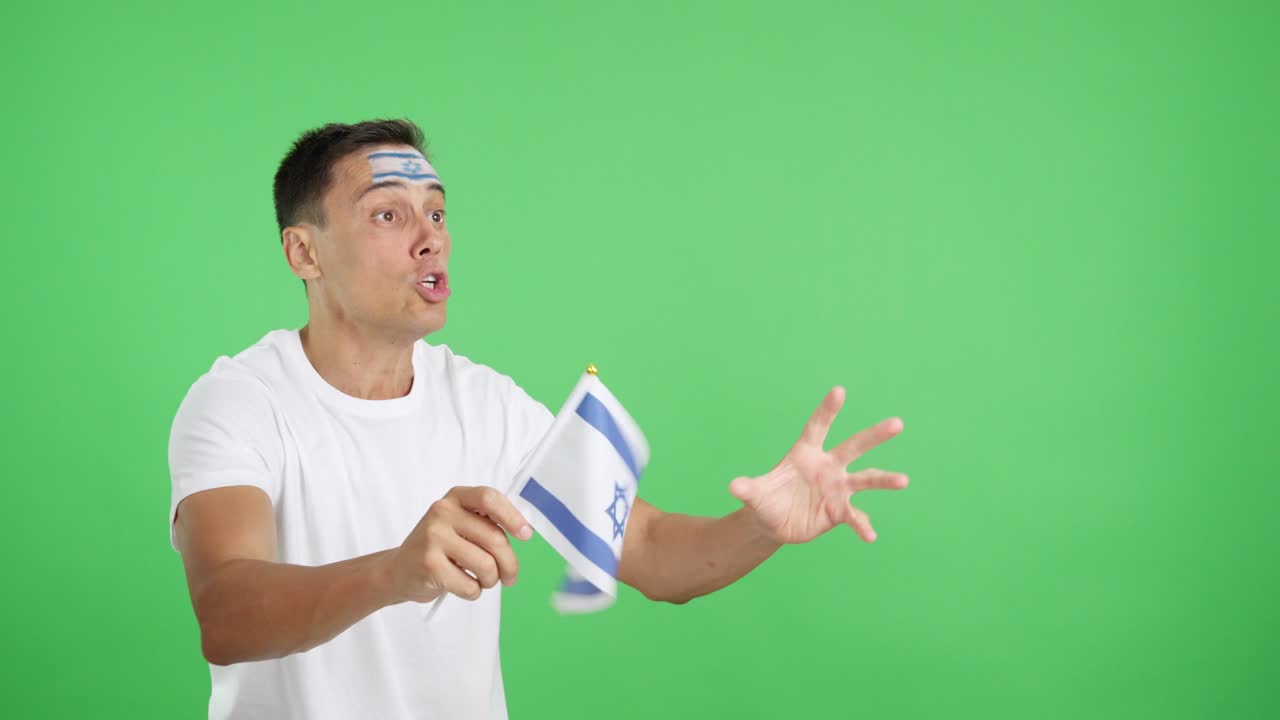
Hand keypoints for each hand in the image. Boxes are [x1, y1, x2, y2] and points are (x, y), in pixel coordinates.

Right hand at [385, 486, 533, 603]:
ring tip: (483, 581)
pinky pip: (470, 585)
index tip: (526, 535)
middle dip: (509, 564)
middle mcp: (443, 512)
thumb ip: (486, 522)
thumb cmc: (439, 548)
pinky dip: (474, 592)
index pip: (489, 498)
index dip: (512, 516)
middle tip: (510, 577)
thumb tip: (524, 531)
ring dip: (491, 580)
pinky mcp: (429, 564)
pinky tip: (465, 586)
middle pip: (495, 538)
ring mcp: (433, 537)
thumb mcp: (460, 524)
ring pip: (486, 565)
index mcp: (455, 498)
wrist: (398, 570)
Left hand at [728, 386, 907, 543]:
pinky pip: (855, 517)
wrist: (773, 523)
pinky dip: (863, 526)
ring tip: (903, 480)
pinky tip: (870, 536)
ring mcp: (836, 488)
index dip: (827, 410)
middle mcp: (827, 467)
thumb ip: (748, 489)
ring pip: (865, 479)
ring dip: (884, 480)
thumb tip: (733, 486)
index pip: (817, 427)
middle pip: (853, 447)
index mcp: (805, 454)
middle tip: (897, 423)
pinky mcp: (839, 511)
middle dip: (875, 435)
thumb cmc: (765, 500)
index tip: (839, 390)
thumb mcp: (755, 495)